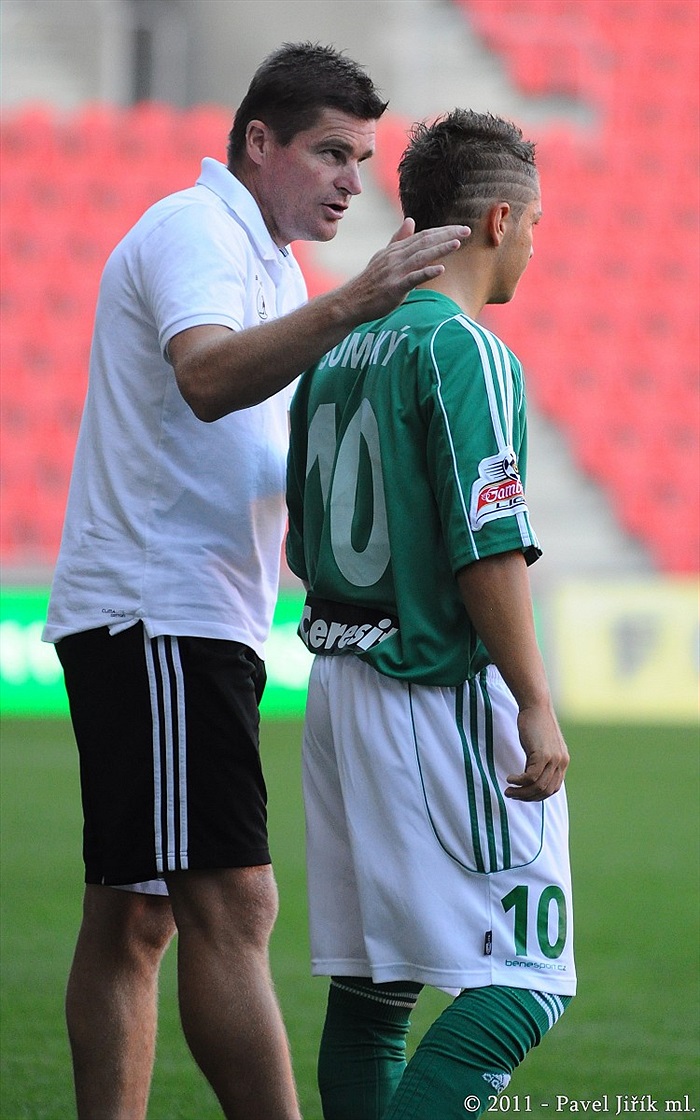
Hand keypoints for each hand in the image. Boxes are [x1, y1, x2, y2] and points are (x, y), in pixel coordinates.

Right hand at [342, 217, 469, 322]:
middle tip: (466, 230)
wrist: (352, 301)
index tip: (460, 228)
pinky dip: (427, 272)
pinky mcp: (394, 288)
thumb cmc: (371, 281)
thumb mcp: (384, 256)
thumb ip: (398, 239)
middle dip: (446, 235)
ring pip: (421, 256)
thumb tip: (410, 221)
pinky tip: (441, 269)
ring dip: (440, 249)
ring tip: (457, 243)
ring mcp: (395, 271)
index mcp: (396, 249)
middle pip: (425, 241)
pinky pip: (413, 278)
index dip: (442, 231)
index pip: (423, 236)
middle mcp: (396, 256)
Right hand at [505, 704, 569, 801]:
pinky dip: (519, 781)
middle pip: (545, 790)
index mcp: (562, 761)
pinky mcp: (542, 755)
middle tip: (512, 795)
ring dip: (521, 792)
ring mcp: (553, 759)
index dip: (537, 795)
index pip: (553, 788)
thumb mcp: (541, 745)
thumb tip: (531, 776)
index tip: (523, 794)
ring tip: (508, 790)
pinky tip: (510, 778)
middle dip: (527, 797)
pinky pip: (531, 777)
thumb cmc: (535, 723)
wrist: (536, 705)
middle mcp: (561, 762)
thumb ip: (541, 760)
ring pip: (538, 786)